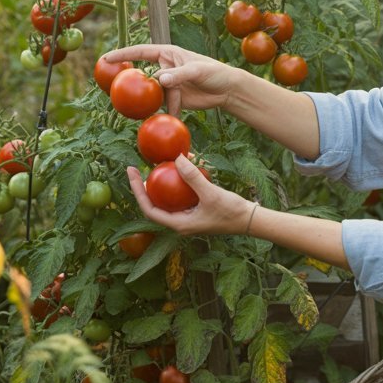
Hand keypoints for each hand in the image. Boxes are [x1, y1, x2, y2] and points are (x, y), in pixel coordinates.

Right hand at [97, 43, 238, 113]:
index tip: (106, 59)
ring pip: (152, 94)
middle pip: (142, 75)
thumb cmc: (214, 72)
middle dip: (130, 83)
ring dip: (147, 102)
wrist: (227, 90)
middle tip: (115, 91)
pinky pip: (162, 106)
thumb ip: (178, 74)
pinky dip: (161, 113)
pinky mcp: (173, 99)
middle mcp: (164, 68)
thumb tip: (160, 79)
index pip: (140, 52)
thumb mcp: (197, 70)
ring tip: (140, 109)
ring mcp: (168, 84)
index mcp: (167, 54)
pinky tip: (161, 120)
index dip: (122, 54)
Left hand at [127, 155, 252, 235]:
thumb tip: (176, 158)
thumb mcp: (211, 194)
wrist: (250, 220)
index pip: (149, 209)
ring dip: (163, 182)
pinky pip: (182, 194)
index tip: (132, 173)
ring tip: (157, 165)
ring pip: (169, 198)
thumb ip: (193, 177)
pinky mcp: (196, 209)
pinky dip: (180, 181)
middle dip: (145, 186)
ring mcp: (188, 215)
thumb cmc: (231, 212)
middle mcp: (180, 222)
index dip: (137, 191)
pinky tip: (182, 166)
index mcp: (178, 224)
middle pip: (155, 203)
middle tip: (138, 168)